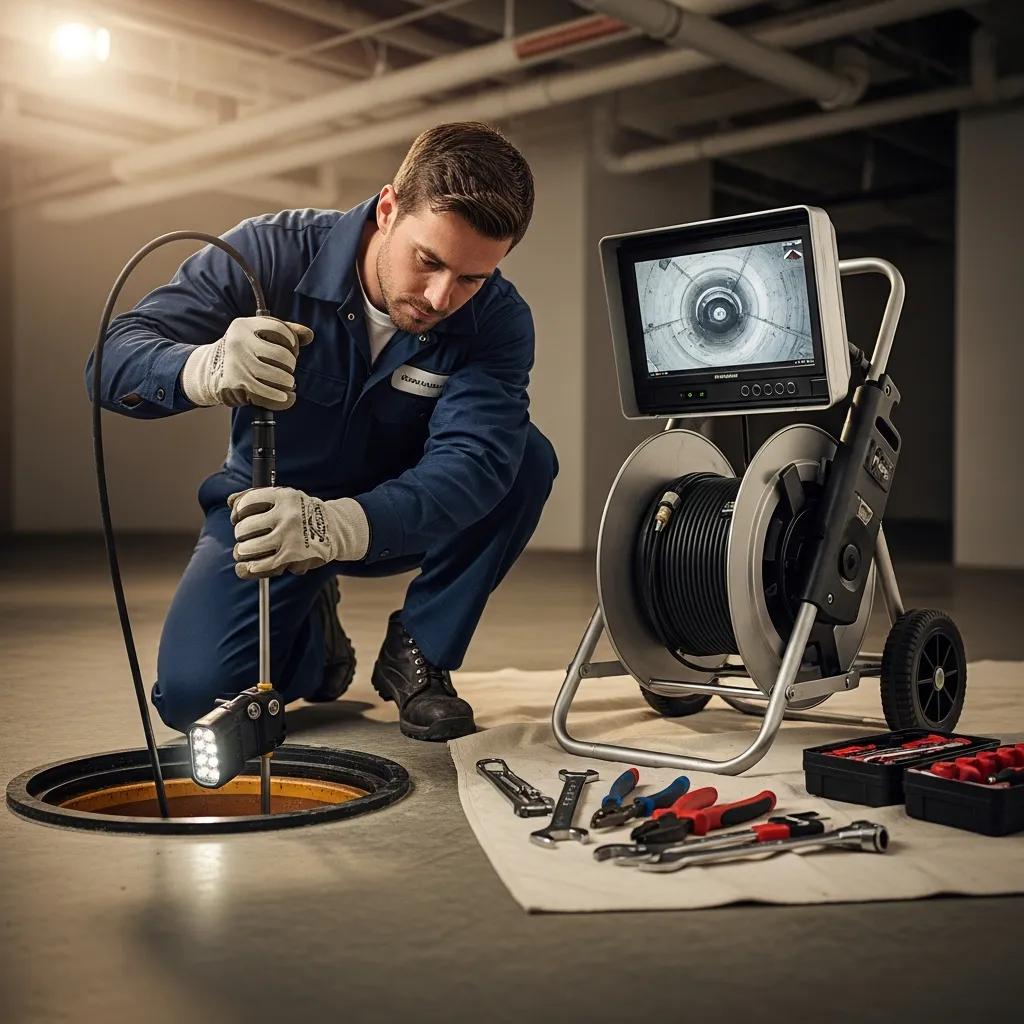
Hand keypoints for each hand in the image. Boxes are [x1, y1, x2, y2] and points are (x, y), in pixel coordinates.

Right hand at [182, 315, 313, 410]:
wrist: (210, 370)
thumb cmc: (243, 350)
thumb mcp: (259, 333)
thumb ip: (286, 330)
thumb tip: (309, 335)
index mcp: (244, 325)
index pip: (280, 329)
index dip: (293, 341)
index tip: (293, 349)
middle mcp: (238, 342)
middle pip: (282, 356)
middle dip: (291, 365)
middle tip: (287, 369)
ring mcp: (237, 364)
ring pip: (278, 377)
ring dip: (288, 382)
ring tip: (287, 382)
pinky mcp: (236, 384)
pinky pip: (268, 395)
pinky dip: (282, 399)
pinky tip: (287, 397)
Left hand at [227, 486, 369, 579]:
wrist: (335, 529)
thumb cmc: (301, 512)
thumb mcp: (283, 497)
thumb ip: (256, 496)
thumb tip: (230, 501)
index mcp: (284, 497)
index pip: (245, 504)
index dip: (237, 512)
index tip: (238, 517)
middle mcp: (287, 517)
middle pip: (244, 528)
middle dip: (240, 534)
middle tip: (245, 536)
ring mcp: (290, 539)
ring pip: (248, 549)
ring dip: (242, 552)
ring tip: (244, 551)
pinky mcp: (292, 559)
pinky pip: (262, 567)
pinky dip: (249, 569)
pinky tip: (246, 567)